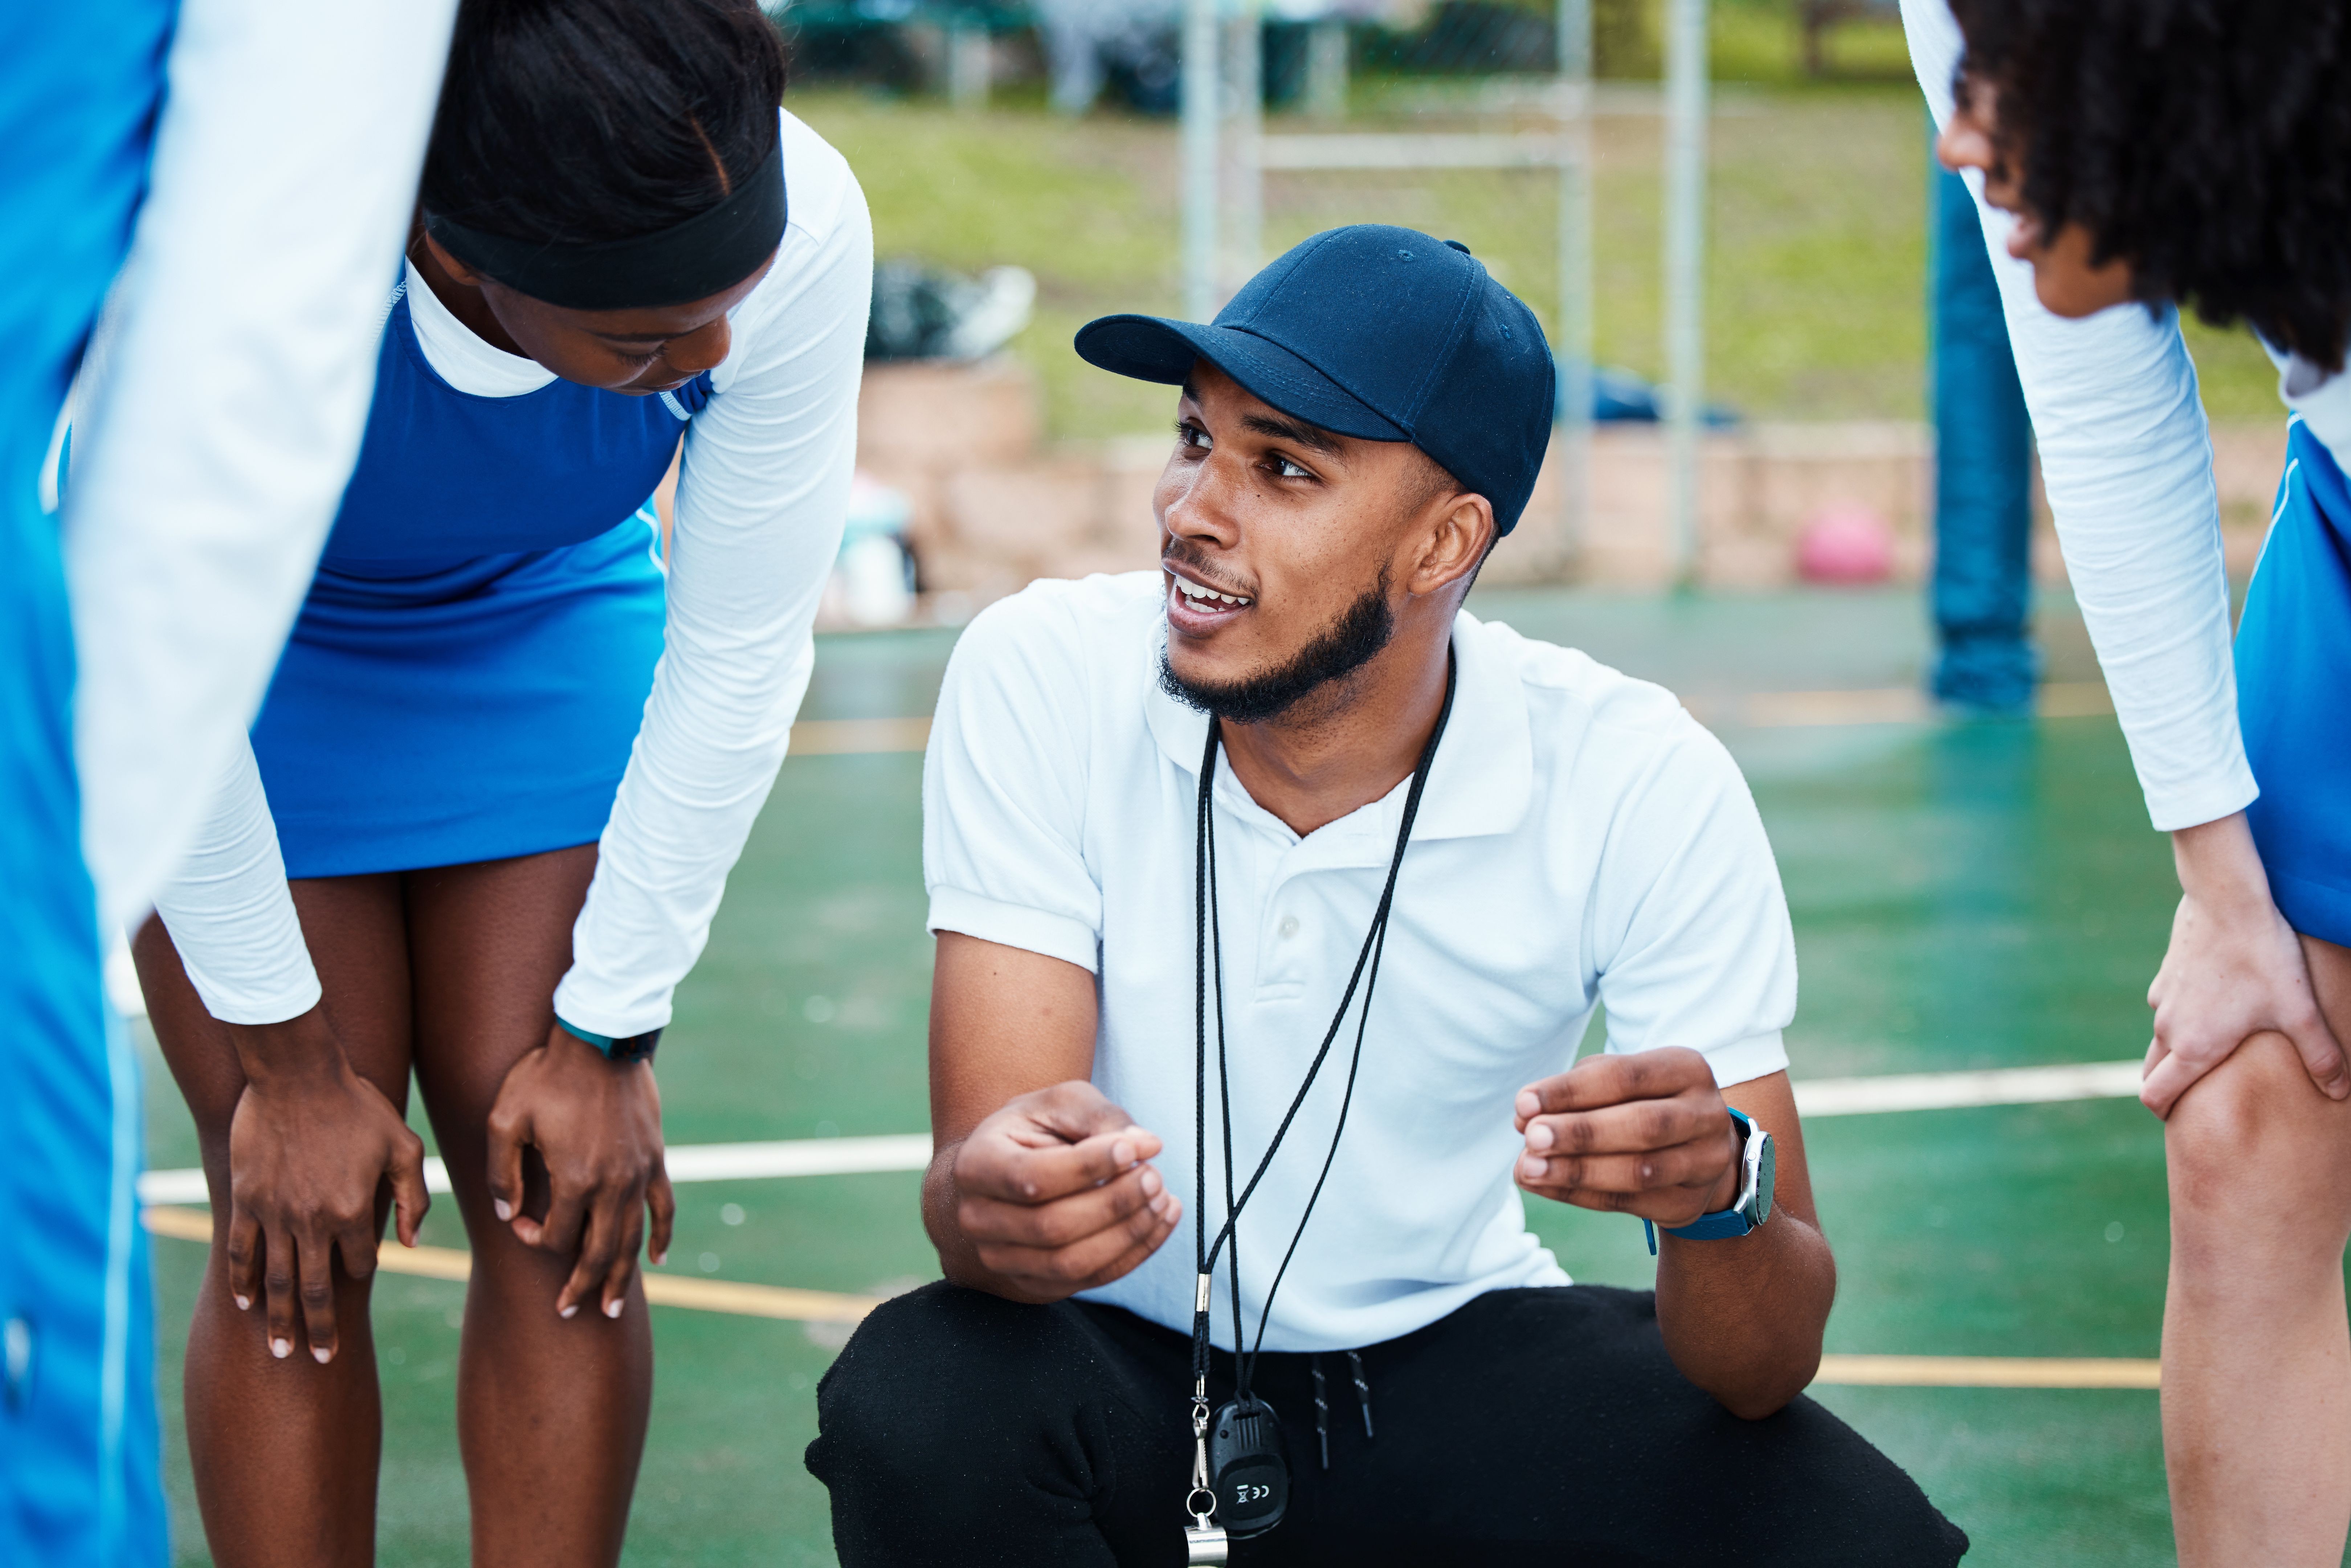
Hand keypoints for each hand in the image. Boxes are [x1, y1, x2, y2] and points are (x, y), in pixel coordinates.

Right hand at [224, 1009, 428, 1364]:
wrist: (298, 1074)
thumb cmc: (358, 1106)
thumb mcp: (404, 1145)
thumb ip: (413, 1197)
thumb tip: (412, 1244)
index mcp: (353, 1210)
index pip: (361, 1261)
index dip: (363, 1269)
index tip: (360, 1276)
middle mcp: (312, 1220)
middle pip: (316, 1288)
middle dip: (318, 1329)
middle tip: (318, 1360)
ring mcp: (274, 1213)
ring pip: (277, 1279)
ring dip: (278, 1318)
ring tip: (280, 1349)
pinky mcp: (246, 1199)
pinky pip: (240, 1250)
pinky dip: (242, 1279)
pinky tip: (244, 1302)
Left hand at [485, 1026, 675, 1320]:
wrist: (602, 1037)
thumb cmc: (546, 1074)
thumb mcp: (506, 1118)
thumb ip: (501, 1172)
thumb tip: (504, 1213)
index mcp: (574, 1177)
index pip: (555, 1234)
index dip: (532, 1238)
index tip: (516, 1223)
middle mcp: (612, 1183)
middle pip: (598, 1252)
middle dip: (581, 1286)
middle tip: (568, 1312)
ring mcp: (638, 1173)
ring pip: (632, 1239)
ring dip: (621, 1276)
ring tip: (611, 1307)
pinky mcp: (655, 1159)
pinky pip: (663, 1207)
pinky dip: (662, 1235)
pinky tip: (657, 1259)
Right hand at [949, 1081, 1180, 1303]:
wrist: (1005, 1174)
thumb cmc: (1035, 1132)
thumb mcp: (1061, 1104)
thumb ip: (1100, 1118)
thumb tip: (1145, 1145)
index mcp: (975, 1166)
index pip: (1032, 1177)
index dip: (1088, 1166)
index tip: (1136, 1148)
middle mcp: (977, 1220)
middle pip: (1052, 1226)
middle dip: (1114, 1203)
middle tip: (1155, 1176)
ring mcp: (1001, 1260)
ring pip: (1071, 1263)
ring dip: (1128, 1234)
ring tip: (1163, 1199)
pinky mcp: (1034, 1284)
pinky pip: (1089, 1280)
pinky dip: (1133, 1255)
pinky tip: (1160, 1222)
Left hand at [1513, 1047, 1740, 1226]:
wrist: (1694, 1149)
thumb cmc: (1640, 1101)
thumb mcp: (1614, 1083)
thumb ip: (1573, 1092)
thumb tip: (1525, 1116)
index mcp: (1686, 1069)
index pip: (1625, 1076)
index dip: (1571, 1091)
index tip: (1523, 1103)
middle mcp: (1705, 1114)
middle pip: (1642, 1126)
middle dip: (1580, 1133)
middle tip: (1531, 1138)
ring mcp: (1705, 1163)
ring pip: (1640, 1171)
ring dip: (1576, 1171)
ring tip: (1529, 1168)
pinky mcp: (1689, 1203)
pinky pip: (1630, 1203)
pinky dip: (1580, 1195)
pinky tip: (1544, 1186)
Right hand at [2142, 813, 2345, 1117]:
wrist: (2227, 899)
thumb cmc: (2263, 957)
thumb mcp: (2299, 1011)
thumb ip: (2321, 1057)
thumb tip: (2341, 1093)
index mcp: (2193, 1046)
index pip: (2156, 1096)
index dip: (2165, 1113)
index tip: (2182, 1118)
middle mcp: (2167, 1027)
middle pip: (2153, 1073)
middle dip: (2169, 1087)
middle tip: (2201, 1091)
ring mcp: (2161, 1000)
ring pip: (2162, 1039)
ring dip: (2181, 1048)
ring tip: (2219, 1042)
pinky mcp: (2164, 976)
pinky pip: (2168, 1008)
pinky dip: (2184, 1016)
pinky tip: (2216, 1002)